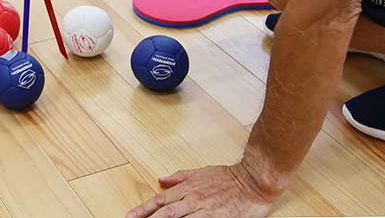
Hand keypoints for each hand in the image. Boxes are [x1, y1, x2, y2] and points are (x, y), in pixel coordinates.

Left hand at [126, 164, 276, 217]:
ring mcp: (204, 210)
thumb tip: (162, 180)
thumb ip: (180, 177)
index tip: (131, 215)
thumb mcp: (201, 172)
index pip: (160, 200)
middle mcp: (193, 199)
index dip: (144, 209)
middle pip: (166, 212)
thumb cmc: (229, 177)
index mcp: (188, 188)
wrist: (253, 180)